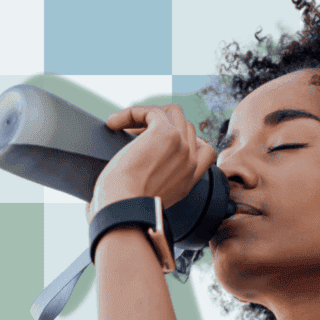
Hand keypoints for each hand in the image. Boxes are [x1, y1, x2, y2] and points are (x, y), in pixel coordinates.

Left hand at [86, 103, 216, 223]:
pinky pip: (151, 111)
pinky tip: (114, 123)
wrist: (125, 207)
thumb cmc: (127, 207)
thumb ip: (160, 182)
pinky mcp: (166, 133)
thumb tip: (140, 166)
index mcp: (190, 179)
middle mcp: (190, 162)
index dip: (184, 140)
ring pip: (173, 113)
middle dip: (160, 127)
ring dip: (148, 116)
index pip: (204, 151)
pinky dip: (131, 113)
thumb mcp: (154, 198)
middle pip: (186, 127)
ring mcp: (181, 146)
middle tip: (134, 137)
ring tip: (125, 127)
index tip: (159, 144)